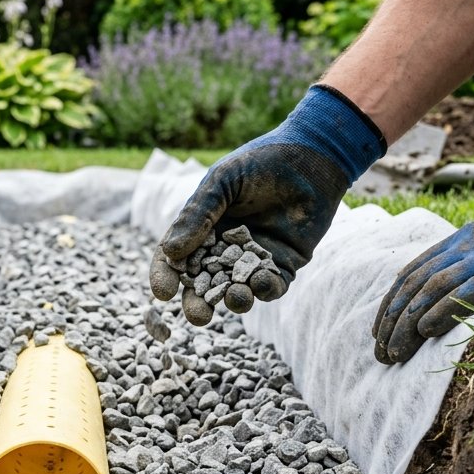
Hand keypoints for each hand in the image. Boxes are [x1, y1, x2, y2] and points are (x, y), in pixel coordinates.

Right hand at [150, 86, 386, 320]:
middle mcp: (224, 247)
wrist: (311, 157)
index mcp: (202, 228)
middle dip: (198, 302)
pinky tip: (263, 281)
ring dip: (234, 299)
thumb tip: (170, 251)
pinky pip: (270, 286)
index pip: (175, 257)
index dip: (166, 276)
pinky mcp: (283, 264)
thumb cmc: (260, 162)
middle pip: (203, 284)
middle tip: (199, 315)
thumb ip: (198, 214)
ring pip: (236, 289)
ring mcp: (253, 259)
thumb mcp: (222, 182)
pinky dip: (265, 289)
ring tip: (236, 297)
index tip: (163, 292)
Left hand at [373, 163, 473, 363]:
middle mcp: (472, 242)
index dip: (391, 303)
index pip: (413, 271)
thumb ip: (473, 266)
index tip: (379, 331)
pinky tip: (427, 330)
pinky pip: (471, 289)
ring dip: (409, 322)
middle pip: (417, 282)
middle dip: (393, 319)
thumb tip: (440, 304)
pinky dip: (444, 309)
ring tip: (395, 351)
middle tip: (381, 352)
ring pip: (435, 287)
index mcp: (465, 237)